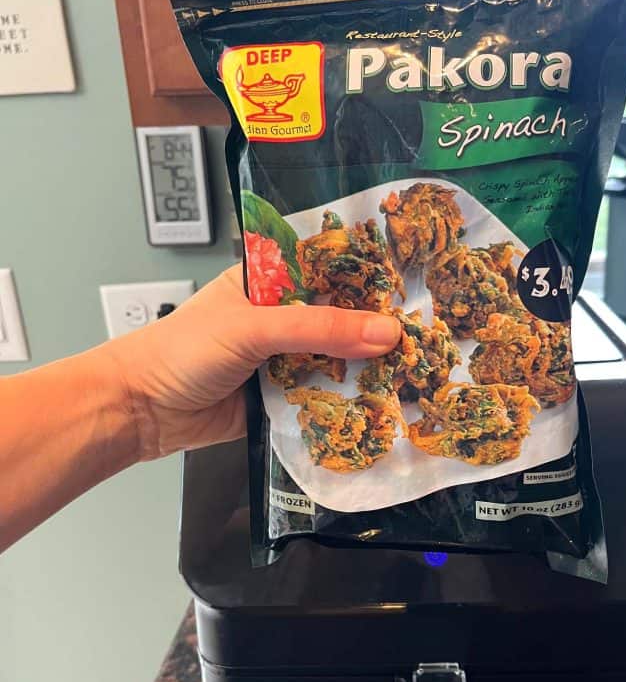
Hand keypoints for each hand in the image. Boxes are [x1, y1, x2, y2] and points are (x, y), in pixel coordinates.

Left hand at [106, 265, 399, 459]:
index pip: (331, 270)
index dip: (371, 277)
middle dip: (377, 328)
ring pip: (337, 360)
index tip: (417, 285)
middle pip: (341, 318)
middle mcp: (281, 317)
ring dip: (367, 368)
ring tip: (419, 368)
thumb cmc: (181, 352)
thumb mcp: (253, 328)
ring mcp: (283, 359)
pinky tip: (382, 403)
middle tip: (429, 333)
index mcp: (271, 281)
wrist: (141, 412)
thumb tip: (385, 333)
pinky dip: (347, 402)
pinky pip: (324, 398)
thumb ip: (319, 329)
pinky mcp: (283, 399)